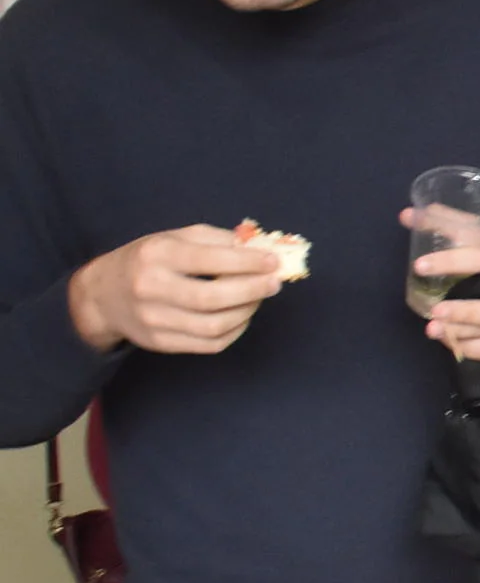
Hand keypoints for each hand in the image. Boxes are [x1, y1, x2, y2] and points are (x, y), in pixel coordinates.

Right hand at [66, 224, 289, 355]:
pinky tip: (241, 316)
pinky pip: (209, 344)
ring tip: (258, 298)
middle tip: (274, 283)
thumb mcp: (174, 238)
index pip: (209, 260)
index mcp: (157, 255)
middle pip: (213, 297)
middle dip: (253, 290)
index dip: (247, 262)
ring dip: (247, 312)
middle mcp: (151, 288)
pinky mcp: (159, 343)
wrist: (102, 294)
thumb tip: (260, 250)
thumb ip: (216, 240)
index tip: (273, 262)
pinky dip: (235, 331)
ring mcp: (153, 319)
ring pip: (214, 326)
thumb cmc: (148, 260)